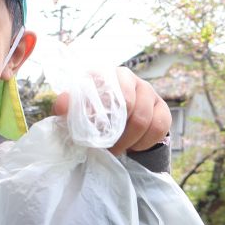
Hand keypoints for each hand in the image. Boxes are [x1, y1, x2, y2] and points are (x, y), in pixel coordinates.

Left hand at [52, 66, 170, 154]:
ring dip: (128, 141)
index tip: (93, 129)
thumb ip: (67, 108)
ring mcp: (148, 92)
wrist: (114, 125)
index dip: (101, 110)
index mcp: (105, 74)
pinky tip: (133, 147)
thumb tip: (62, 105)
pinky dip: (144, 143)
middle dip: (115, 133)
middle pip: (128, 105)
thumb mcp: (75, 112)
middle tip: (105, 147)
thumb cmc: (91, 114)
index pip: (108, 85)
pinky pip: (160, 127)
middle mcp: (129, 78)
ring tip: (116, 150)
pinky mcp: (162, 108)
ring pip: (144, 119)